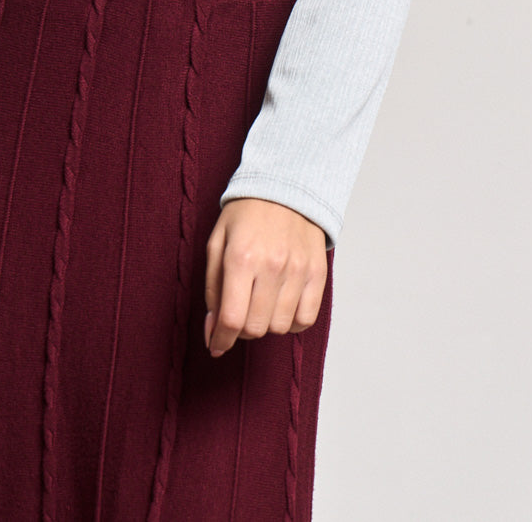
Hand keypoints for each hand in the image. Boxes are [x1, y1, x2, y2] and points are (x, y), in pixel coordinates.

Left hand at [203, 198, 327, 356]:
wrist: (285, 186)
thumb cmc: (246, 215)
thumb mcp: (217, 242)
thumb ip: (212, 288)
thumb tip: (213, 328)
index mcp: (241, 257)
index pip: (232, 318)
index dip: (220, 340)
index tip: (215, 345)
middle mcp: (271, 266)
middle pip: (256, 327)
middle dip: (240, 330)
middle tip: (238, 314)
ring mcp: (298, 270)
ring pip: (280, 327)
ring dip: (266, 324)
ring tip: (260, 303)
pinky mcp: (318, 273)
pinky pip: (306, 319)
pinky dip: (292, 322)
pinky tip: (282, 306)